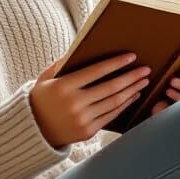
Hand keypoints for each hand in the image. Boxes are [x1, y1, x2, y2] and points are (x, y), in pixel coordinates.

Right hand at [30, 52, 151, 148]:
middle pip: (110, 87)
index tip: (131, 57)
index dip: (115, 63)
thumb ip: (62, 63)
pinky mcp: (88, 131)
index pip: (96, 71)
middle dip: (131, 77)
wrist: (34, 130)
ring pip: (114, 102)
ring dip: (132, 90)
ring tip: (143, 81)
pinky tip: (133, 96)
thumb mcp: (46, 78)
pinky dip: (124, 105)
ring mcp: (82, 119)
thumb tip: (81, 47)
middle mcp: (74, 104)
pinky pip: (111, 115)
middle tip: (145, 69)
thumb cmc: (42, 98)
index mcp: (63, 87)